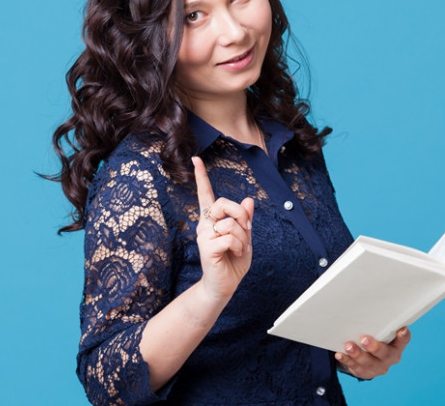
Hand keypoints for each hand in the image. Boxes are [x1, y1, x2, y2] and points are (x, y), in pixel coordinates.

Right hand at [192, 156, 254, 300]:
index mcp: (212, 219)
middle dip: (241, 214)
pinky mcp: (207, 248)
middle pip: (223, 203)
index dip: (201, 177)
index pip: (205, 194)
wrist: (225, 285)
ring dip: (243, 237)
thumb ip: (245, 220)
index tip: (196, 159)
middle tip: (247, 229)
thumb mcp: (245, 237)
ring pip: (230, 223)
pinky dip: (240, 246)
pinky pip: (230, 238)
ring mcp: (204, 235)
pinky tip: (237, 254)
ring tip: (240, 248)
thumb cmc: (233, 262)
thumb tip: (248, 200)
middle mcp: (204, 224)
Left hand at [334, 327, 410, 379]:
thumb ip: (379, 324)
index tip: (401, 330)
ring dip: (357, 354)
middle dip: (374, 347)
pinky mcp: (366, 372)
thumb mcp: (380, 332)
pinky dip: (346, 361)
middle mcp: (390, 358)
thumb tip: (368, 305)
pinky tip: (340, 355)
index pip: (403, 340)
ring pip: (368, 363)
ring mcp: (378, 367)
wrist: (368, 357)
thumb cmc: (375, 338)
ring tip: (348, 346)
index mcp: (397, 346)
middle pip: (385, 354)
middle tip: (364, 339)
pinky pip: (355, 368)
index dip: (403, 336)